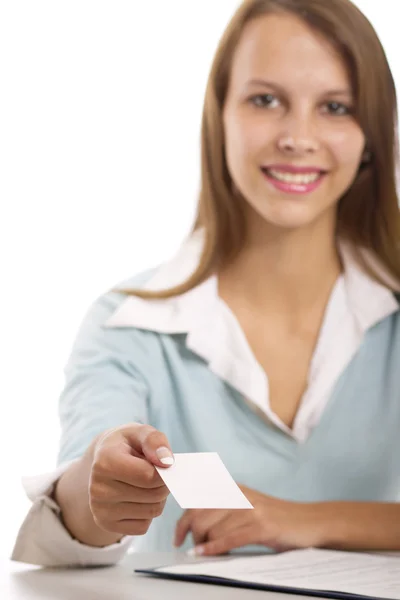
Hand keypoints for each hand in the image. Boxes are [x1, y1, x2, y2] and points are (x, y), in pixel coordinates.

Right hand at [88, 423, 173, 535]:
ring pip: (152, 512)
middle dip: (163, 484)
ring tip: (147, 483)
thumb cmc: (126, 444)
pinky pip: (144, 525)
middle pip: (153, 495)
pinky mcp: (106, 524)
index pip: (148, 476)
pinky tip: (138, 497)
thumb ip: (155, 441)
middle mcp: (97, 488)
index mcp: (104, 461)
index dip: (163, 470)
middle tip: (157, 472)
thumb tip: (166, 461)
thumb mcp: (139, 432)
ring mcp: (100, 510)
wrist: (103, 460)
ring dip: (158, 498)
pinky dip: (148, 513)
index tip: (161, 462)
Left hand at [174, 486, 325, 555]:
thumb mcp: (247, 505)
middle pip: (200, 514)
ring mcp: (251, 510)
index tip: (177, 537)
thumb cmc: (277, 519)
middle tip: (193, 549)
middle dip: (191, 535)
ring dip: (203, 545)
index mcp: (233, 489)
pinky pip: (230, 538)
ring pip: (212, 527)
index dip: (183, 520)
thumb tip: (193, 522)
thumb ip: (224, 508)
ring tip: (204, 554)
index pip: (198, 500)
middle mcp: (239, 495)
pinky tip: (204, 554)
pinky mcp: (262, 526)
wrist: (310, 521)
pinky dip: (213, 548)